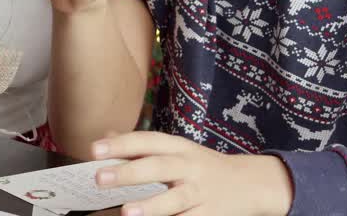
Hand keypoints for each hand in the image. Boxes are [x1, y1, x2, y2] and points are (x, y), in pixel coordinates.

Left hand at [91, 132, 292, 215]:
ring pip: (175, 199)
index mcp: (179, 147)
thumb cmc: (203, 166)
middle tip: (99, 178)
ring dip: (151, 206)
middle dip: (129, 173)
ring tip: (126, 212)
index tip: (95, 149)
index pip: (147, 141)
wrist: (251, 183)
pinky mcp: (210, 214)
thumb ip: (143, 146)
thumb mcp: (177, 150)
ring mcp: (200, 192)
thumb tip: (106, 138)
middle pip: (159, 167)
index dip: (121, 144)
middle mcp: (189, 167)